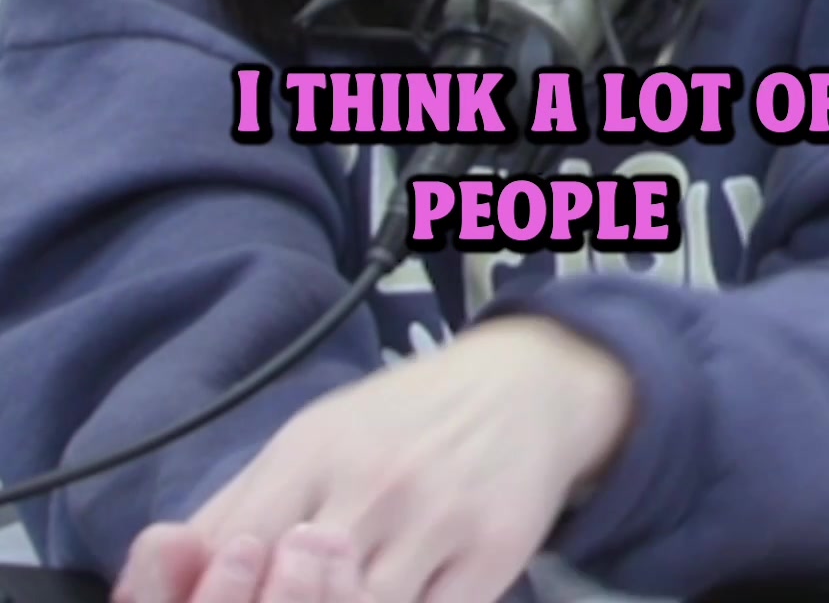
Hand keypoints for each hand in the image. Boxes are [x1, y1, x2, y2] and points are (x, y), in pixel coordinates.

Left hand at [113, 315, 634, 602]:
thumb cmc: (401, 421)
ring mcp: (434, 523)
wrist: (522, 384)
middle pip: (295, 594)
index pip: (233, 550)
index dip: (214, 597)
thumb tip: (167, 572)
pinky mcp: (491, 560)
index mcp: (311, 452)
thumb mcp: (314, 439)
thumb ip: (239, 508)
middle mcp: (370, 484)